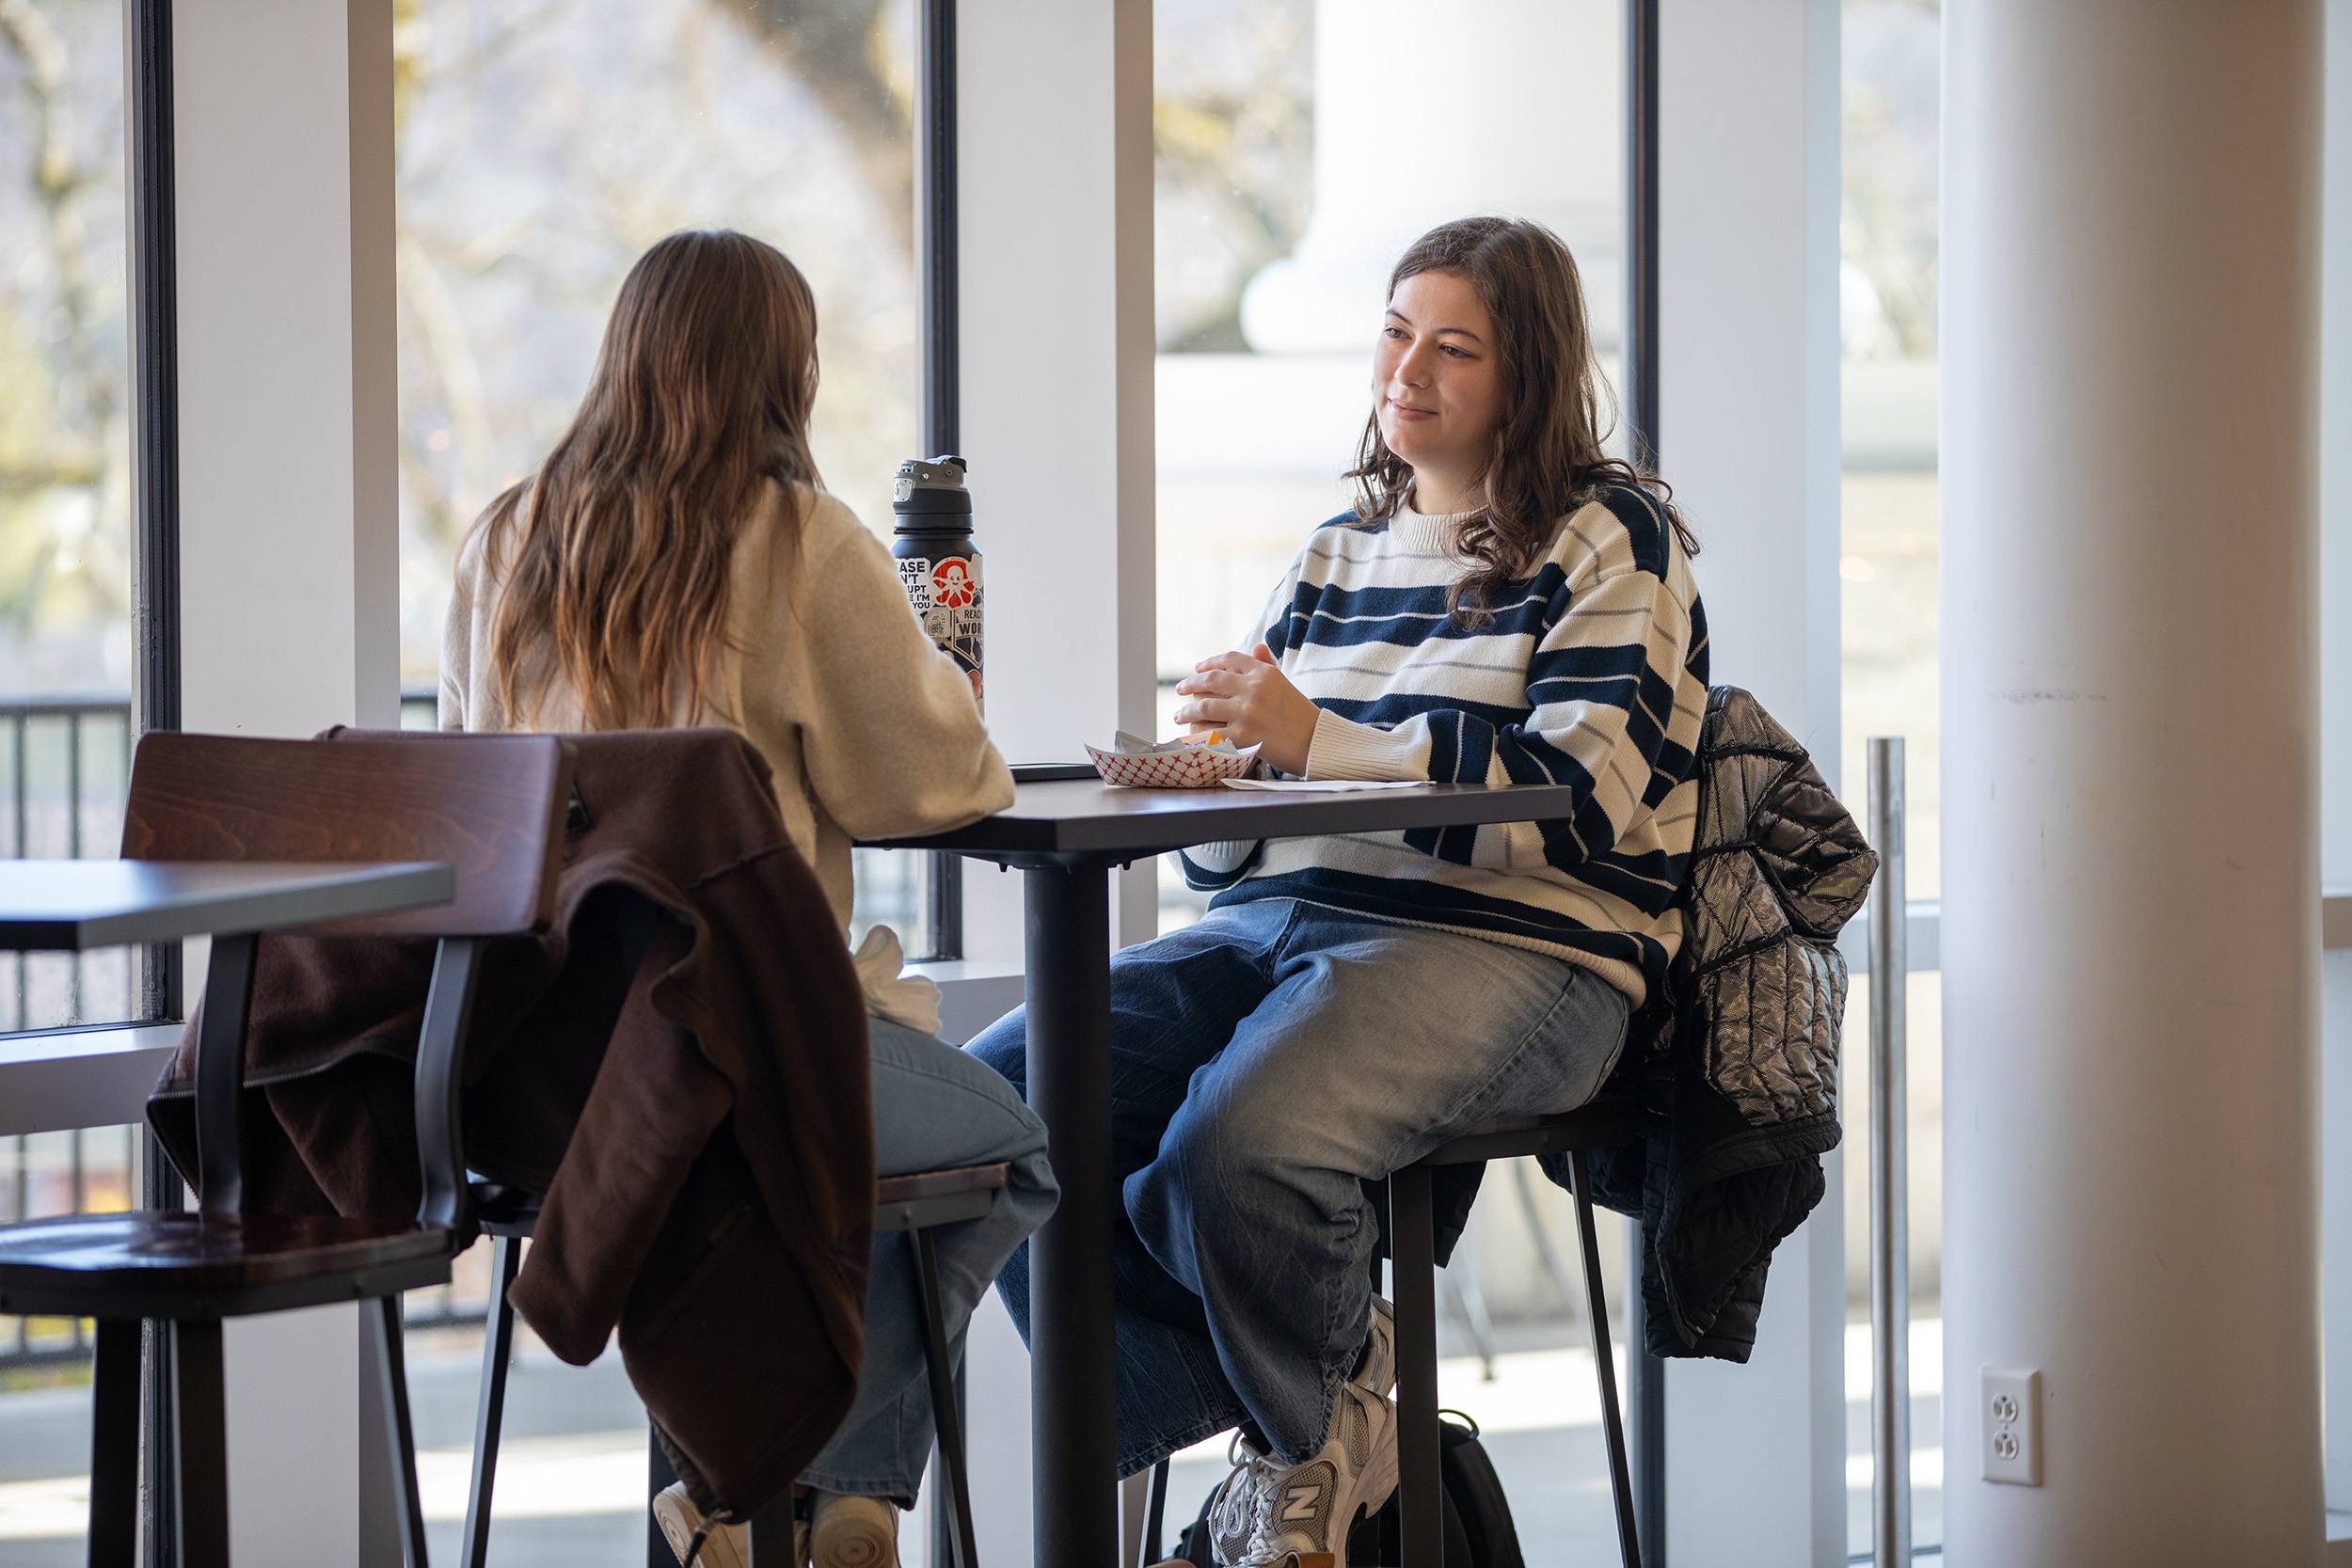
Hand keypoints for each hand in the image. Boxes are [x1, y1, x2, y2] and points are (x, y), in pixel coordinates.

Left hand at [1172, 644, 1320, 774]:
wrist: (1316, 743)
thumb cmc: (1301, 715)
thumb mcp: (1284, 684)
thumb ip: (1266, 665)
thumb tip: (1256, 646)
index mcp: (1264, 672)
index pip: (1229, 659)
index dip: (1209, 662)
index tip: (1197, 668)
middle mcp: (1254, 687)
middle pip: (1211, 679)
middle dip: (1190, 683)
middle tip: (1179, 688)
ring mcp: (1247, 711)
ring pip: (1204, 706)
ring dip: (1186, 712)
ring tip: (1178, 716)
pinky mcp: (1243, 735)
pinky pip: (1210, 733)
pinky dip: (1196, 736)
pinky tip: (1189, 737)